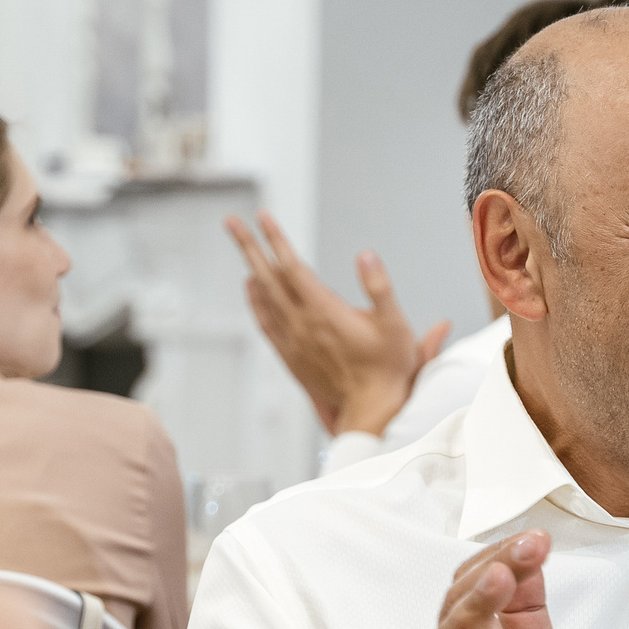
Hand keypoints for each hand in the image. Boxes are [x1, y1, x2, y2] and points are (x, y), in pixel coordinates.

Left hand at [226, 211, 450, 435]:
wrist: (372, 412)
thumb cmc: (388, 369)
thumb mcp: (396, 325)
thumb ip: (379, 288)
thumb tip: (366, 255)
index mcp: (324, 312)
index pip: (293, 267)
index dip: (276, 239)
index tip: (263, 216)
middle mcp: (302, 325)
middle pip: (269, 277)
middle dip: (250, 246)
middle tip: (232, 222)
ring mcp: (293, 341)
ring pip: (264, 298)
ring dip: (250, 269)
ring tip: (242, 246)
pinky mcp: (292, 357)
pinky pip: (266, 323)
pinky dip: (255, 302)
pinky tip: (251, 289)